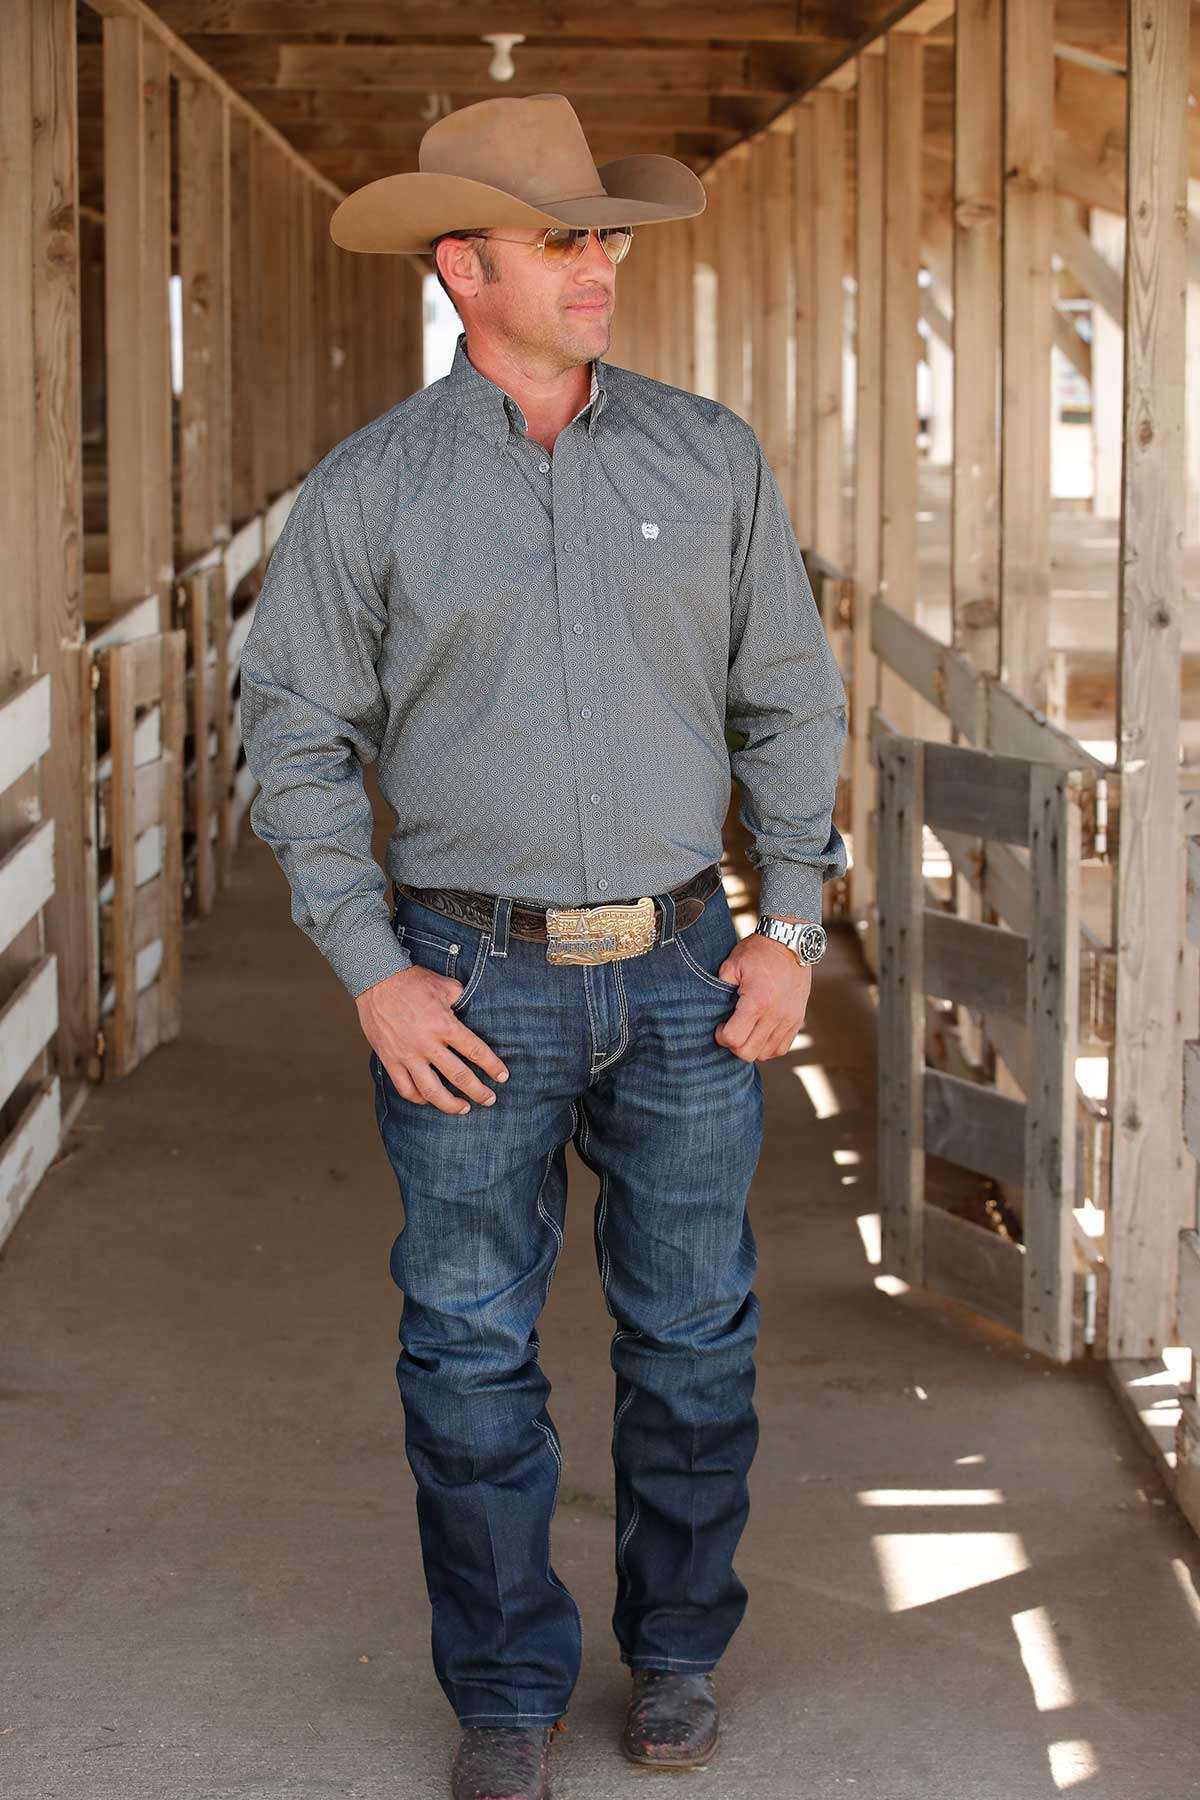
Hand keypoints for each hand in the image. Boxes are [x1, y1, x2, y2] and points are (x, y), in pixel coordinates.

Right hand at [357, 965, 509, 1114]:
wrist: (376, 980)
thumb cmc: (411, 981)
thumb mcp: (444, 985)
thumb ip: (461, 999)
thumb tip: (473, 1007)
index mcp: (444, 1025)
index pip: (476, 1051)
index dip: (492, 1067)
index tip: (502, 1076)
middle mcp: (427, 1044)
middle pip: (458, 1076)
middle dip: (478, 1092)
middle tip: (490, 1100)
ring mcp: (407, 1055)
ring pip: (431, 1091)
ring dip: (450, 1104)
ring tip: (463, 1109)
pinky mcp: (390, 1060)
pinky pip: (405, 1088)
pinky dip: (419, 1098)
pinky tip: (429, 1100)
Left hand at [713, 935, 811, 1060]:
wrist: (790, 943)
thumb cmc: (758, 952)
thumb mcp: (732, 964)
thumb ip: (720, 987)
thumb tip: (711, 1008)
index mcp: (757, 1002)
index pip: (734, 1039)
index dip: (721, 1036)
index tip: (720, 1025)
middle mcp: (775, 1015)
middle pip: (748, 1052)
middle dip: (734, 1045)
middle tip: (731, 1029)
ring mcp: (789, 1019)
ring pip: (765, 1054)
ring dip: (751, 1047)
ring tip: (746, 1030)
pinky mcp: (797, 1020)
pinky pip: (781, 1049)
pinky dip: (768, 1046)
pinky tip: (760, 1033)